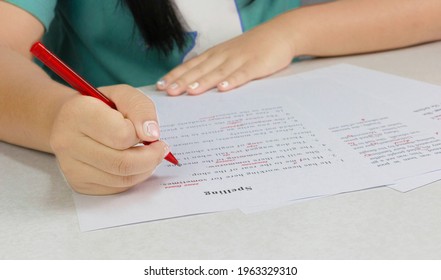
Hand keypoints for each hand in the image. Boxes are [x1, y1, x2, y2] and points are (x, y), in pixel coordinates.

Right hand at [50, 85, 167, 194]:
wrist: (71, 121)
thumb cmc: (101, 106)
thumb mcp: (123, 95)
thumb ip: (141, 108)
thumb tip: (152, 135)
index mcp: (77, 114)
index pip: (121, 135)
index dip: (141, 134)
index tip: (149, 131)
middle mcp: (67, 142)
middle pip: (122, 163)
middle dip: (151, 157)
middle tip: (161, 149)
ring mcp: (70, 167)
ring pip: (121, 179)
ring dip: (145, 169)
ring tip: (150, 155)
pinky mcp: (78, 183)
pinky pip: (116, 188)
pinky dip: (133, 178)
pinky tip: (134, 164)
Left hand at [157, 20, 294, 94]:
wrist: (279, 33)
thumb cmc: (252, 48)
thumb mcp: (229, 55)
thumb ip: (214, 68)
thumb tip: (194, 82)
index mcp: (216, 54)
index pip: (191, 65)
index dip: (176, 75)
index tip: (161, 86)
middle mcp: (223, 56)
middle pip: (200, 69)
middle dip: (183, 80)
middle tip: (169, 92)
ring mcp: (239, 60)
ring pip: (218, 72)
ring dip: (203, 81)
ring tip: (189, 91)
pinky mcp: (256, 65)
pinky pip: (242, 74)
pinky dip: (232, 81)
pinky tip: (223, 89)